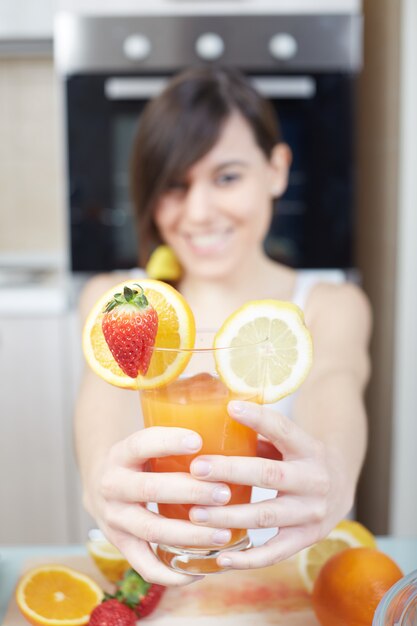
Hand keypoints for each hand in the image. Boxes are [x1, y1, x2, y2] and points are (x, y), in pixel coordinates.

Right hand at [87, 427, 232, 584]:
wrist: (100, 484)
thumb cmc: (140, 460)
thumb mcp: (147, 443)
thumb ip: (175, 441)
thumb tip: (232, 432)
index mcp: (121, 454)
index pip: (141, 444)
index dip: (168, 442)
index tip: (199, 440)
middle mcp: (113, 486)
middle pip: (151, 489)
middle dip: (191, 492)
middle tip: (225, 492)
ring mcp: (115, 518)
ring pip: (152, 530)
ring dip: (190, 535)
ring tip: (223, 534)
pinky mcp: (120, 545)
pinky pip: (145, 566)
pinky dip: (172, 574)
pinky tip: (199, 571)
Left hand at [188, 401, 352, 569]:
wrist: (340, 488)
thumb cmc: (299, 458)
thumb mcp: (288, 441)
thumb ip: (257, 436)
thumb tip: (210, 425)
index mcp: (308, 448)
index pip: (283, 429)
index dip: (258, 418)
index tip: (230, 407)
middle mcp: (314, 479)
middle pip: (268, 474)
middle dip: (230, 471)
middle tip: (196, 468)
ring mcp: (311, 512)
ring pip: (266, 516)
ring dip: (229, 516)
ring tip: (196, 513)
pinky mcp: (307, 539)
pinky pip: (275, 553)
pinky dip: (248, 559)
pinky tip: (220, 557)